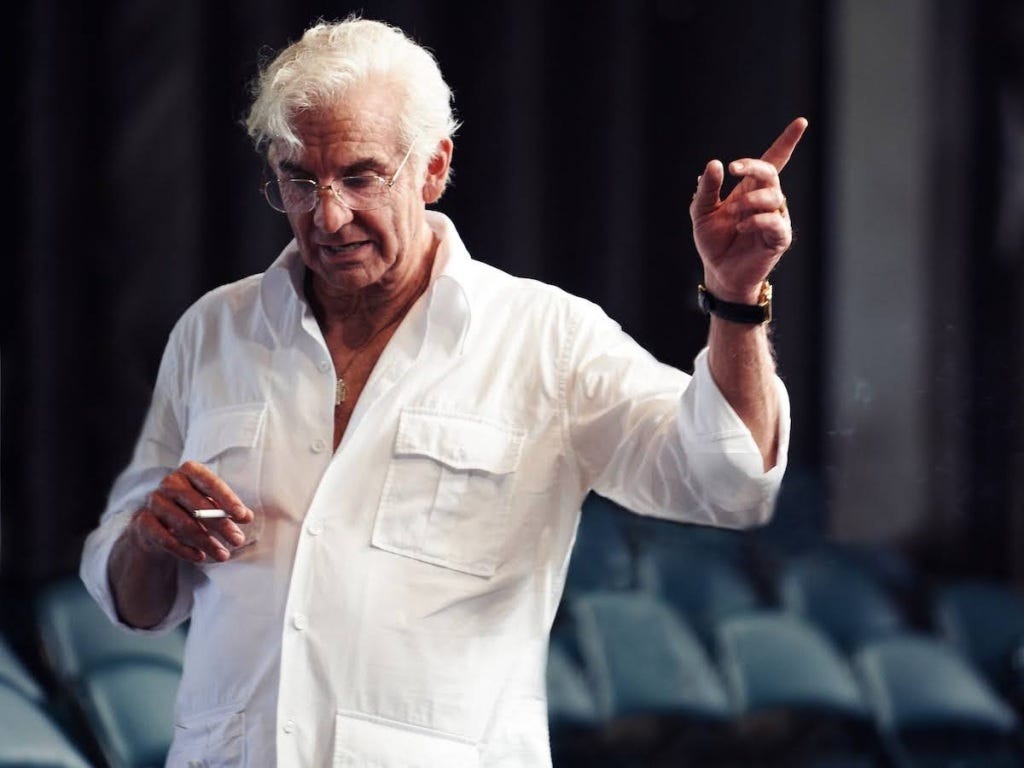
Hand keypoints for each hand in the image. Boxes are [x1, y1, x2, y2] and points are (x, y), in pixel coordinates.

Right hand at [129, 461, 254, 563]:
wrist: (157, 523)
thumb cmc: (192, 508)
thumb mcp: (211, 503)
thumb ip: (228, 508)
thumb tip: (247, 517)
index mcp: (189, 471)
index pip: (211, 482)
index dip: (228, 500)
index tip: (244, 517)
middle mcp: (170, 482)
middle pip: (198, 505)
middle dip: (221, 525)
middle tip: (238, 541)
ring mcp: (154, 501)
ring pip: (184, 524)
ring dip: (206, 542)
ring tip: (223, 555)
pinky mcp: (143, 521)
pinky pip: (165, 538)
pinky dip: (185, 550)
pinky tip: (200, 557)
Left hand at [690, 117, 807, 302]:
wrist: (718, 272)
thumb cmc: (713, 241)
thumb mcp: (701, 211)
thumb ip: (707, 188)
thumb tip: (714, 164)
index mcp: (750, 189)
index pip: (773, 161)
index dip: (787, 142)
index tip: (801, 122)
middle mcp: (766, 200)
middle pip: (771, 173)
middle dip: (753, 166)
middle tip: (732, 168)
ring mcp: (775, 218)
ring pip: (773, 196)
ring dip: (749, 201)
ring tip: (733, 215)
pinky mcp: (779, 238)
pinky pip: (775, 221)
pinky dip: (757, 220)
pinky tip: (742, 227)